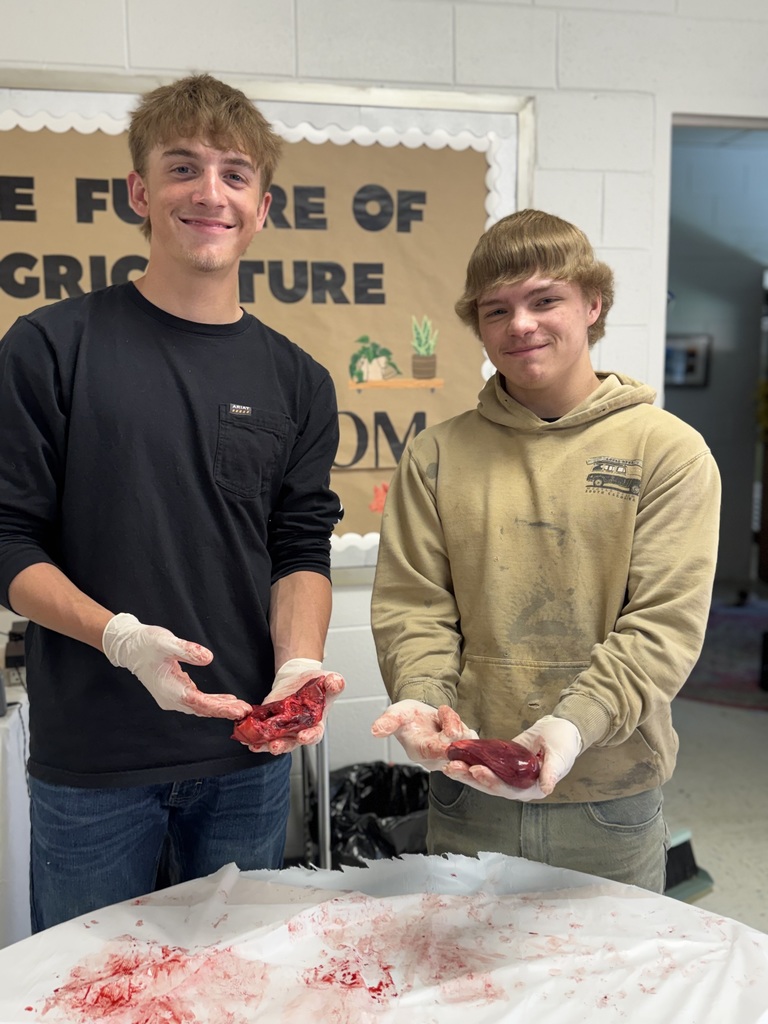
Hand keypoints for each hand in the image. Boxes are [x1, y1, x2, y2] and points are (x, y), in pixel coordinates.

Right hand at [102, 613, 251, 718]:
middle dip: (224, 710)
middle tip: (245, 711)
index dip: (219, 707)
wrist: (129, 647)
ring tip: (240, 708)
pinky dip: (212, 703)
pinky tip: (226, 701)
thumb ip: (187, 650)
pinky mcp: (175, 692)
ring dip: (220, 708)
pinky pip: (197, 701)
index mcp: (169, 689)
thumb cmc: (146, 643)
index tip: (237, 710)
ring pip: (200, 707)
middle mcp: (171, 698)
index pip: (199, 702)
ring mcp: (172, 697)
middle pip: (201, 708)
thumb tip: (209, 658)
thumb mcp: (166, 642)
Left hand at [243, 657, 345, 755]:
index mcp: (315, 724)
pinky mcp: (269, 723)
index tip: (303, 736)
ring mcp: (282, 729)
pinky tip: (245, 737)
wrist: (298, 679)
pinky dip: (253, 737)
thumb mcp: (327, 681)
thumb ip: (333, 683)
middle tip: (275, 746)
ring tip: (256, 745)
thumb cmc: (315, 685)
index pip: (314, 734)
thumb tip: (335, 681)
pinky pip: (261, 733)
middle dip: (282, 745)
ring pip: (274, 741)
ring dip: (264, 745)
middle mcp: (298, 730)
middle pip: (291, 743)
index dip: (309, 737)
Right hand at [371, 700, 477, 769]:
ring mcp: (450, 758)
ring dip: (457, 722)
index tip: (453, 734)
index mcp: (418, 752)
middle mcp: (435, 759)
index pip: (433, 751)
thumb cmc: (408, 717)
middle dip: (453, 725)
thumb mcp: (395, 714)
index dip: (444, 745)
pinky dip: (465, 728)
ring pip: (466, 741)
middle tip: (441, 711)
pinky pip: (473, 741)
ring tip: (441, 715)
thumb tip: (375, 731)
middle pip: (454, 745)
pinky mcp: (463, 754)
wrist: (419, 717)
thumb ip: (387, 722)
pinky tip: (452, 722)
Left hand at [443, 714, 582, 800]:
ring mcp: (508, 775)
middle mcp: (517, 786)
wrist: (563, 729)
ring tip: (448, 764)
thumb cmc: (564, 743)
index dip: (491, 781)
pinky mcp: (502, 762)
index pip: (507, 789)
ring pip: (483, 776)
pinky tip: (456, 755)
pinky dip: (471, 759)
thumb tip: (546, 789)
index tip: (476, 770)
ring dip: (465, 771)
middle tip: (451, 767)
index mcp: (531, 789)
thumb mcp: (560, 755)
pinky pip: (485, 762)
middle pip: (489, 785)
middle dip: (469, 777)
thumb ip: (552, 772)